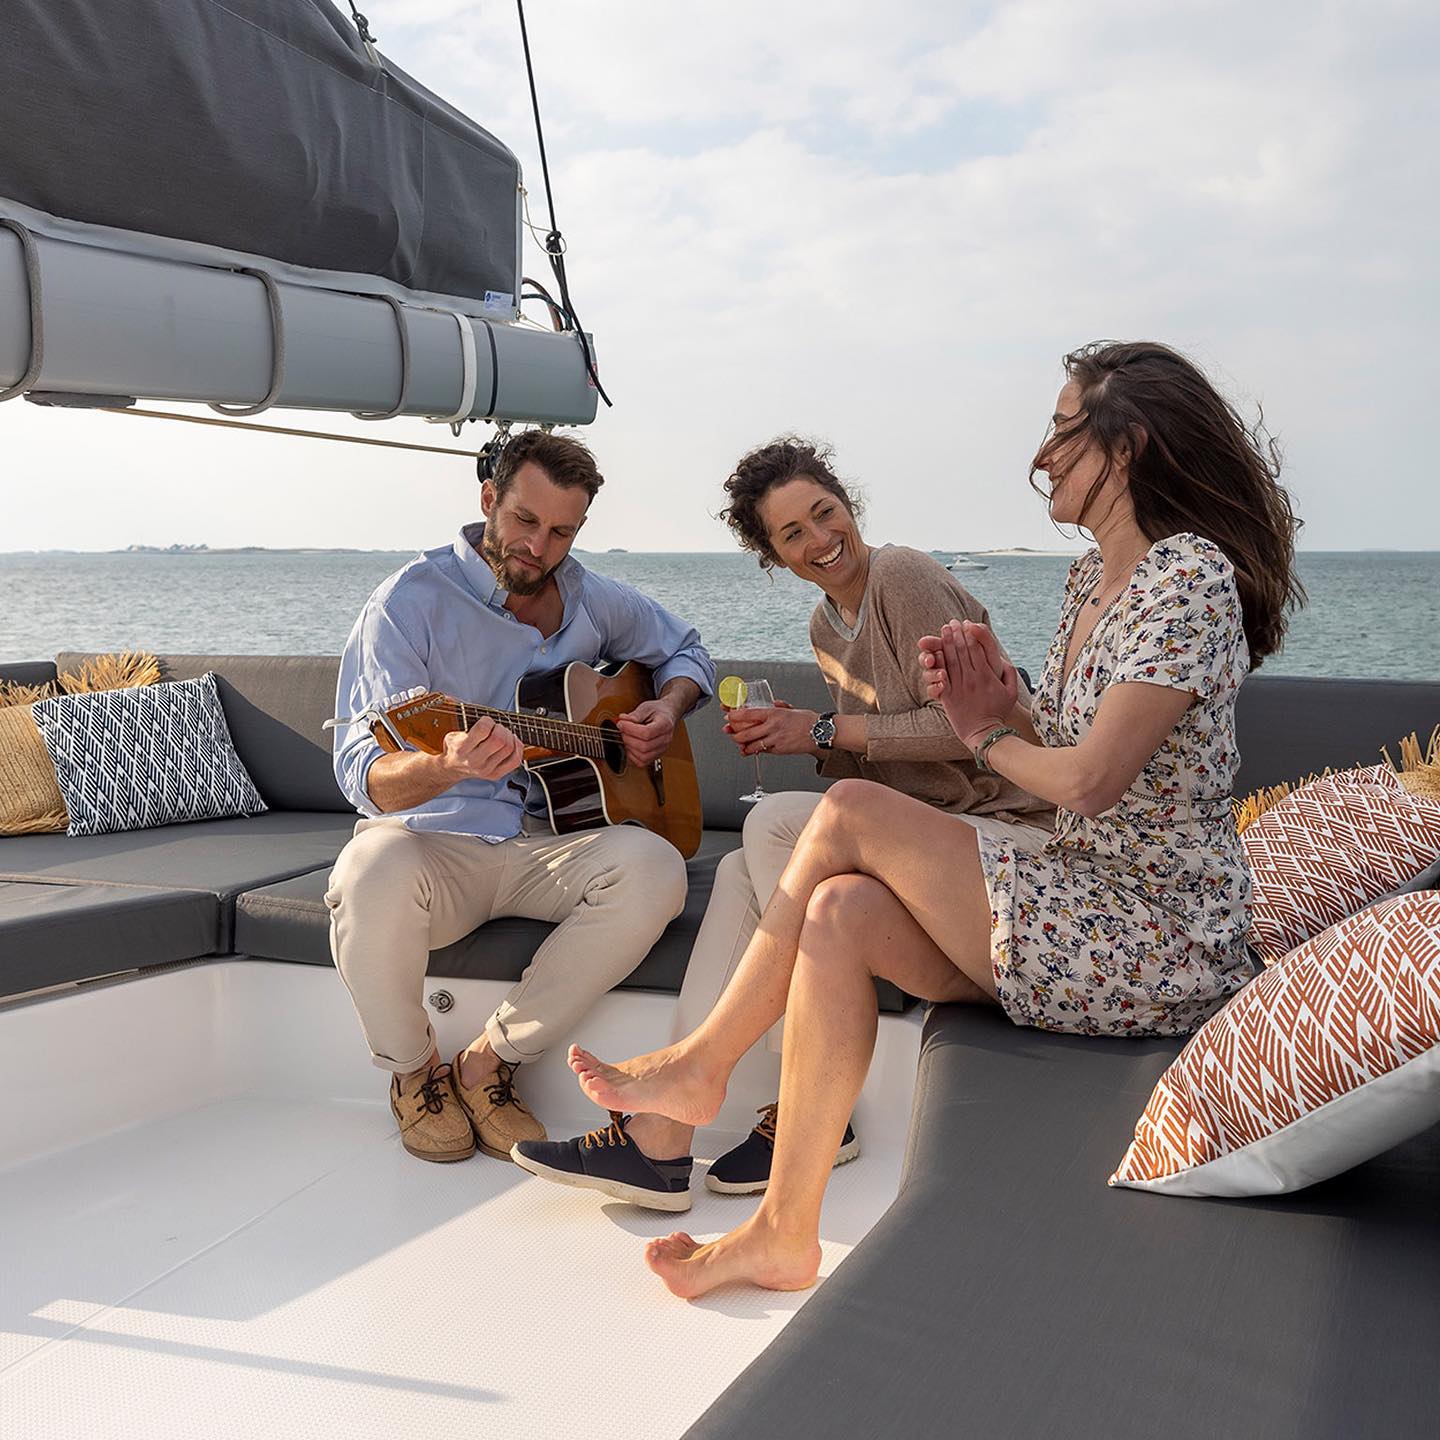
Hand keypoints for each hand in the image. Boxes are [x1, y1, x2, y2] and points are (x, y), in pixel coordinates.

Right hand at [434, 714, 525, 783]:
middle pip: (500, 740)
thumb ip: (455, 717)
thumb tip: (450, 697)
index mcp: (462, 748)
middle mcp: (474, 761)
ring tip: (502, 733)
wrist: (451, 768)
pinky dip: (517, 747)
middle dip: (501, 728)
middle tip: (496, 727)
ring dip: (509, 735)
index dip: (488, 720)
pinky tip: (511, 741)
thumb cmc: (454, 746)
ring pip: (509, 748)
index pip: (484, 729)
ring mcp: (486, 769)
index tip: (486, 720)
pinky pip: (515, 760)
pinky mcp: (495, 775)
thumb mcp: (450, 731)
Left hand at [616, 698, 676, 765]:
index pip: (647, 733)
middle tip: (622, 730)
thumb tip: (623, 721)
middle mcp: (666, 739)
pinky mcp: (656, 755)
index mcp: (665, 725)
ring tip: (626, 737)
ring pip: (643, 757)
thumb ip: (635, 715)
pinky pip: (643, 762)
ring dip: (630, 748)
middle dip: (628, 738)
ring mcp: (662, 749)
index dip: (630, 729)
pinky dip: (633, 756)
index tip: (621, 723)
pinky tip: (630, 745)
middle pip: (644, 746)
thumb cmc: (657, 711)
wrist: (666, 715)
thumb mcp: (646, 707)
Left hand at [724, 699, 819, 755]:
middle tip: (729, 732)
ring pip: (752, 745)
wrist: (820, 732)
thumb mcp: (790, 708)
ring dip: (743, 745)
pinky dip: (755, 751)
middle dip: (734, 734)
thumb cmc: (807, 720)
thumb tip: (771, 703)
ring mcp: (776, 739)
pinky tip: (751, 750)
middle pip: (746, 732)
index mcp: (774, 713)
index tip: (728, 715)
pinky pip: (763, 751)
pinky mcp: (780, 749)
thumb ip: (778, 706)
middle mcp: (773, 726)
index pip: (749, 714)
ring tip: (739, 744)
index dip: (735, 715)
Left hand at [919, 620, 1017, 747]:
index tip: (967, 624)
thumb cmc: (998, 712)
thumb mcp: (1011, 693)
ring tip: (943, 630)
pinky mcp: (949, 696)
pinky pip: (942, 676)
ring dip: (946, 643)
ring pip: (951, 660)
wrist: (984, 732)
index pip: (977, 650)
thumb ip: (1010, 674)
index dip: (971, 635)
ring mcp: (960, 687)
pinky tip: (934, 653)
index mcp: (987, 676)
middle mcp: (973, 679)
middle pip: (963, 651)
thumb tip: (1006, 661)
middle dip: (956, 634)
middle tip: (952, 622)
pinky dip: (937, 663)